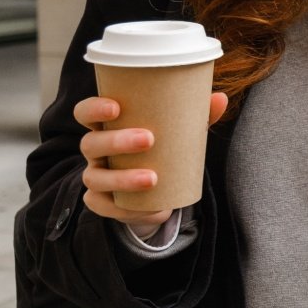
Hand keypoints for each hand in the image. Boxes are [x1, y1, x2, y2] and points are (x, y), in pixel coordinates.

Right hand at [74, 92, 228, 234]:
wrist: (155, 189)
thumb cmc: (163, 148)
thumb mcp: (178, 131)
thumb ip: (197, 115)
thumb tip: (221, 98)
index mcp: (108, 126)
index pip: (86, 112)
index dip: (94, 108)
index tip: (116, 107)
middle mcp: (95, 150)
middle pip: (91, 143)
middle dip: (117, 141)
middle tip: (149, 139)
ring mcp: (95, 176)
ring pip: (95, 177)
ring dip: (122, 178)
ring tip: (153, 178)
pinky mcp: (100, 202)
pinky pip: (104, 206)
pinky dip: (126, 209)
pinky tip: (151, 208)